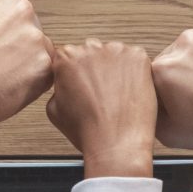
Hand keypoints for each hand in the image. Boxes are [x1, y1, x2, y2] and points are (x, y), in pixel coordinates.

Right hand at [0, 0, 53, 136]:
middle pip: (30, 25)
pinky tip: (9, 85)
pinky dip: (32, 80)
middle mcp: (22, 10)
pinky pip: (45, 71)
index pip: (14, 5)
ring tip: (1, 75)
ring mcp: (36, 37)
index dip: (5, 26)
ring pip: (40, 49)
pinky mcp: (44, 65)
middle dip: (19, 42)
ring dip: (27, 61)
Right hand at [47, 39, 156, 177]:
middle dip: (95, 68)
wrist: (117, 143)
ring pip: (114, 55)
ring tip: (117, 95)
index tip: (83, 84)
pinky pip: (135, 59)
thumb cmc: (88, 131)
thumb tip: (64, 81)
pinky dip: (135, 72)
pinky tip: (130, 92)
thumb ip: (57, 86)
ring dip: (115, 69)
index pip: (68, 55)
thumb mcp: (54, 110)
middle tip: (101, 92)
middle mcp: (90, 48)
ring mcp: (115, 50)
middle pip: (92, 52)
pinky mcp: (138, 57)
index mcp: (66, 57)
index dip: (75, 72)